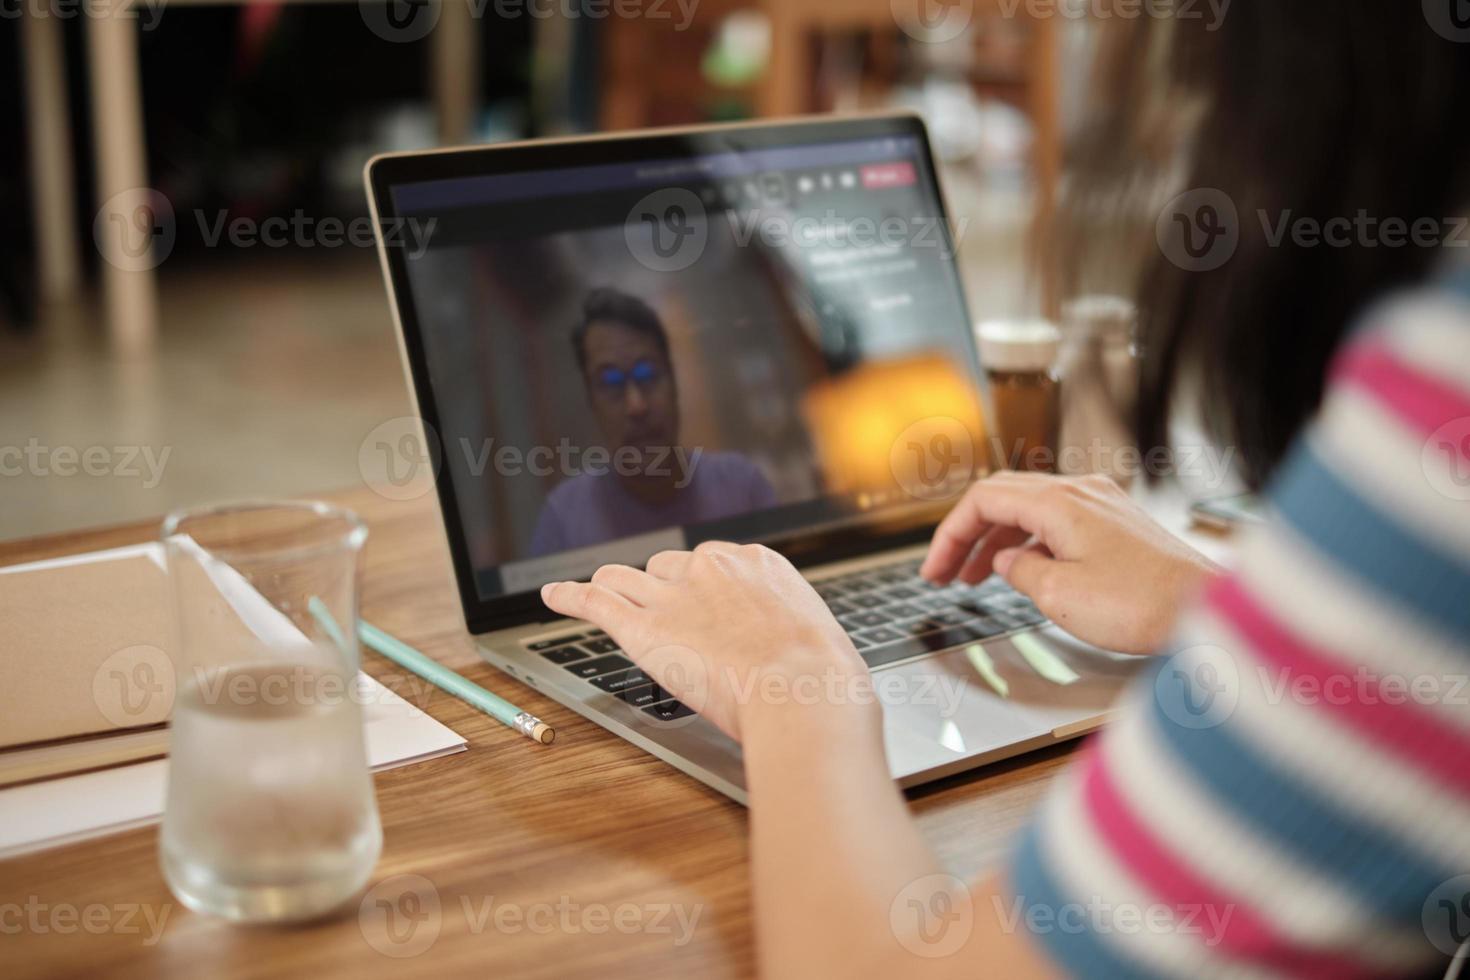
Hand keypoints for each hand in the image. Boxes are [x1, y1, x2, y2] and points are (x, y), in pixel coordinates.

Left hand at [540, 541, 875, 741]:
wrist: (803, 690)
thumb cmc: (821, 676)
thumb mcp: (816, 636)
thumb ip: (790, 632)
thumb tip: (798, 651)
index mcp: (755, 563)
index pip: (714, 563)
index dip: (703, 588)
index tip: (703, 607)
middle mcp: (710, 567)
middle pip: (666, 569)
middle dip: (663, 591)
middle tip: (666, 621)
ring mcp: (673, 595)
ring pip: (625, 578)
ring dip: (616, 588)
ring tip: (602, 597)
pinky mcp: (643, 628)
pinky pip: (595, 600)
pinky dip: (569, 596)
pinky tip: (552, 595)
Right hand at [920, 472, 1219, 653]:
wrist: (1207, 612)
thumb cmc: (1143, 604)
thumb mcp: (1060, 595)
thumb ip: (1021, 572)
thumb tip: (1007, 563)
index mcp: (1059, 502)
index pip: (982, 500)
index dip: (950, 534)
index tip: (934, 569)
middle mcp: (1080, 492)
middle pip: (1003, 499)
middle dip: (968, 536)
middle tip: (946, 573)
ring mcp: (1102, 504)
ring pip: (1030, 510)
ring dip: (997, 541)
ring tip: (977, 578)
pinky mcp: (1118, 523)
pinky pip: (1058, 521)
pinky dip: (1030, 543)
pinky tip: (1025, 572)